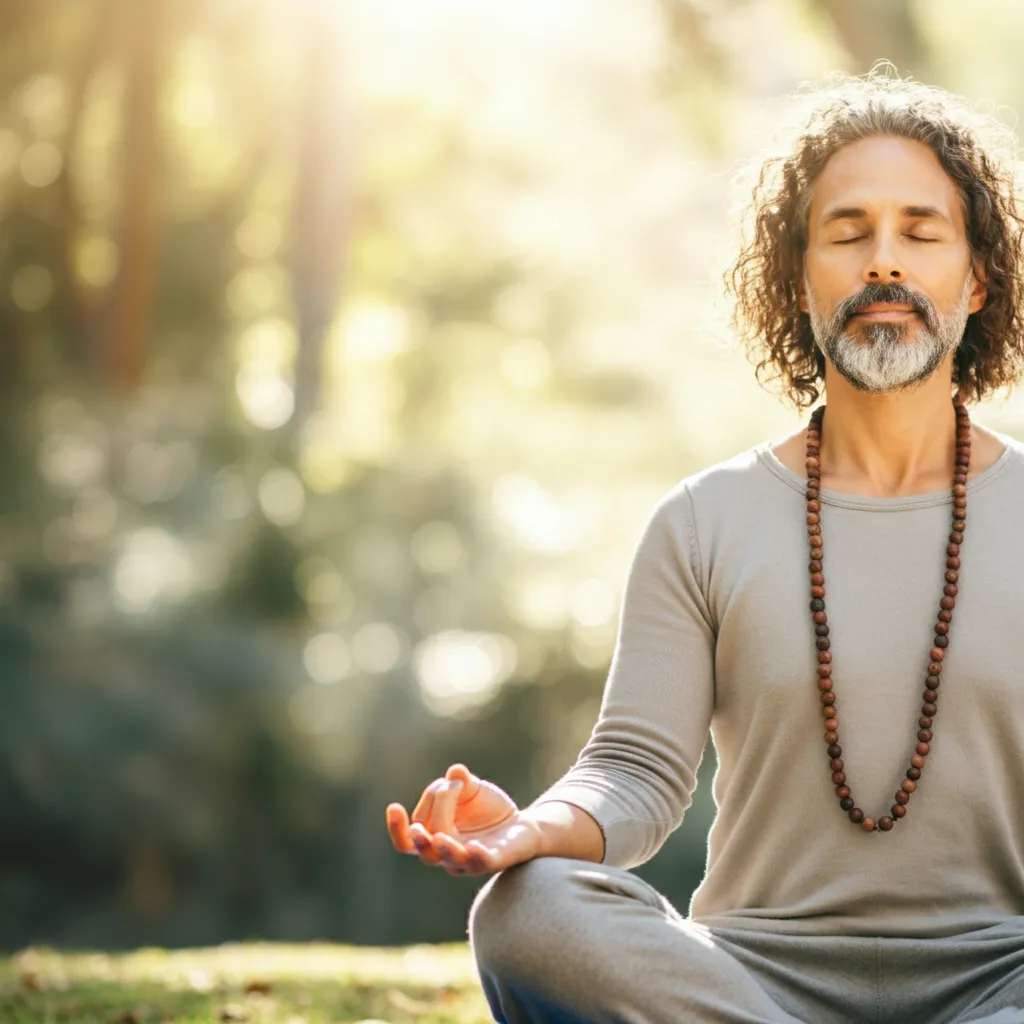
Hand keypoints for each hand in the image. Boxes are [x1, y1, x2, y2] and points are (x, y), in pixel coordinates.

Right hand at [386, 763, 542, 877]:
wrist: (522, 825)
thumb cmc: (488, 810)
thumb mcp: (472, 789)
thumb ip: (460, 783)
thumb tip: (455, 774)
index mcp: (435, 839)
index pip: (408, 841)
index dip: (397, 828)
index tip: (394, 807)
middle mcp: (448, 856)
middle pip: (427, 850)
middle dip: (421, 836)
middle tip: (420, 822)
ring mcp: (471, 861)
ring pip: (453, 861)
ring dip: (445, 849)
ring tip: (439, 837)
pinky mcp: (495, 860)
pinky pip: (483, 863)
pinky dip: (477, 856)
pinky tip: (473, 847)